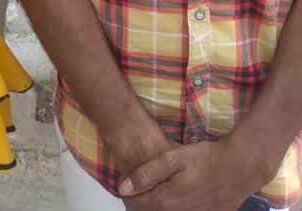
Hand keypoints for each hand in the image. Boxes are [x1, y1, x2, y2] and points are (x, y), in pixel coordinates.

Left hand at [118, 139, 257, 210]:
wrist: (239, 168)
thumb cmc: (206, 159)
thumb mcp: (173, 157)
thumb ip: (146, 173)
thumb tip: (123, 188)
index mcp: (167, 202)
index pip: (137, 205)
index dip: (130, 196)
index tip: (129, 187)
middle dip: (142, 204)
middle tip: (142, 190)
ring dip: (157, 208)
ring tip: (157, 194)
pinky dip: (174, 209)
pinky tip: (175, 200)